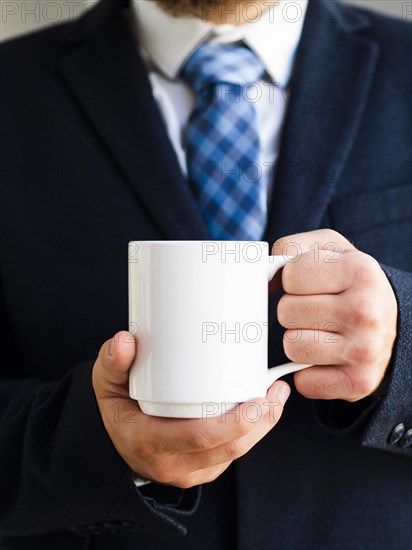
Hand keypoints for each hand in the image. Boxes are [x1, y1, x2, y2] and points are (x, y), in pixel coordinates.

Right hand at [92, 332, 289, 487]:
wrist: (113, 440)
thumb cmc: (114, 406)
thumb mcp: (106, 382)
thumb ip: (113, 361)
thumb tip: (125, 340)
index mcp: (148, 441)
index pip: (200, 437)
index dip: (235, 422)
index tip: (258, 398)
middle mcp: (171, 463)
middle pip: (228, 448)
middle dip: (260, 421)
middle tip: (276, 390)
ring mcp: (187, 471)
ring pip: (234, 453)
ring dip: (261, 426)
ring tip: (276, 395)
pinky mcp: (199, 470)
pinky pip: (230, 455)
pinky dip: (250, 433)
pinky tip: (261, 409)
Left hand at [273, 229, 397, 401]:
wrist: (391, 322)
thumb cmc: (350, 283)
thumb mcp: (331, 249)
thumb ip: (292, 248)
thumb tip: (265, 278)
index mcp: (360, 271)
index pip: (289, 276)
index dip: (292, 280)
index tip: (311, 283)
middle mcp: (365, 311)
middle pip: (285, 312)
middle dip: (294, 311)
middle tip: (317, 310)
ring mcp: (364, 350)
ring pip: (292, 346)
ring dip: (299, 341)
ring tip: (322, 332)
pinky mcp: (359, 382)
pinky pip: (304, 382)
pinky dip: (308, 372)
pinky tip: (326, 359)